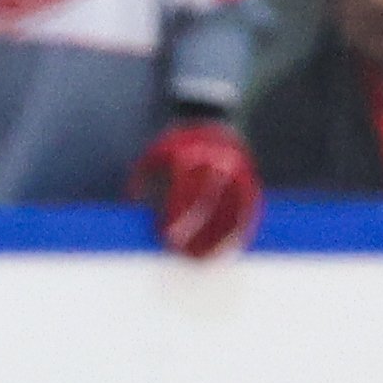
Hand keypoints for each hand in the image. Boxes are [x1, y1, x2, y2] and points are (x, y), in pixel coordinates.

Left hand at [129, 117, 260, 258]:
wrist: (217, 123)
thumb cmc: (180, 143)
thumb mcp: (156, 152)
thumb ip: (141, 175)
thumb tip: (131, 201)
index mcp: (195, 156)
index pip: (183, 194)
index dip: (174, 219)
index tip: (164, 238)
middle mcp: (218, 164)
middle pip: (207, 206)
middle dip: (194, 233)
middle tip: (182, 254)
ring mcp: (238, 174)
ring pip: (228, 213)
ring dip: (216, 240)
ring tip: (203, 259)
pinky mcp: (251, 183)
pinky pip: (246, 212)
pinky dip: (237, 233)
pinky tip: (227, 250)